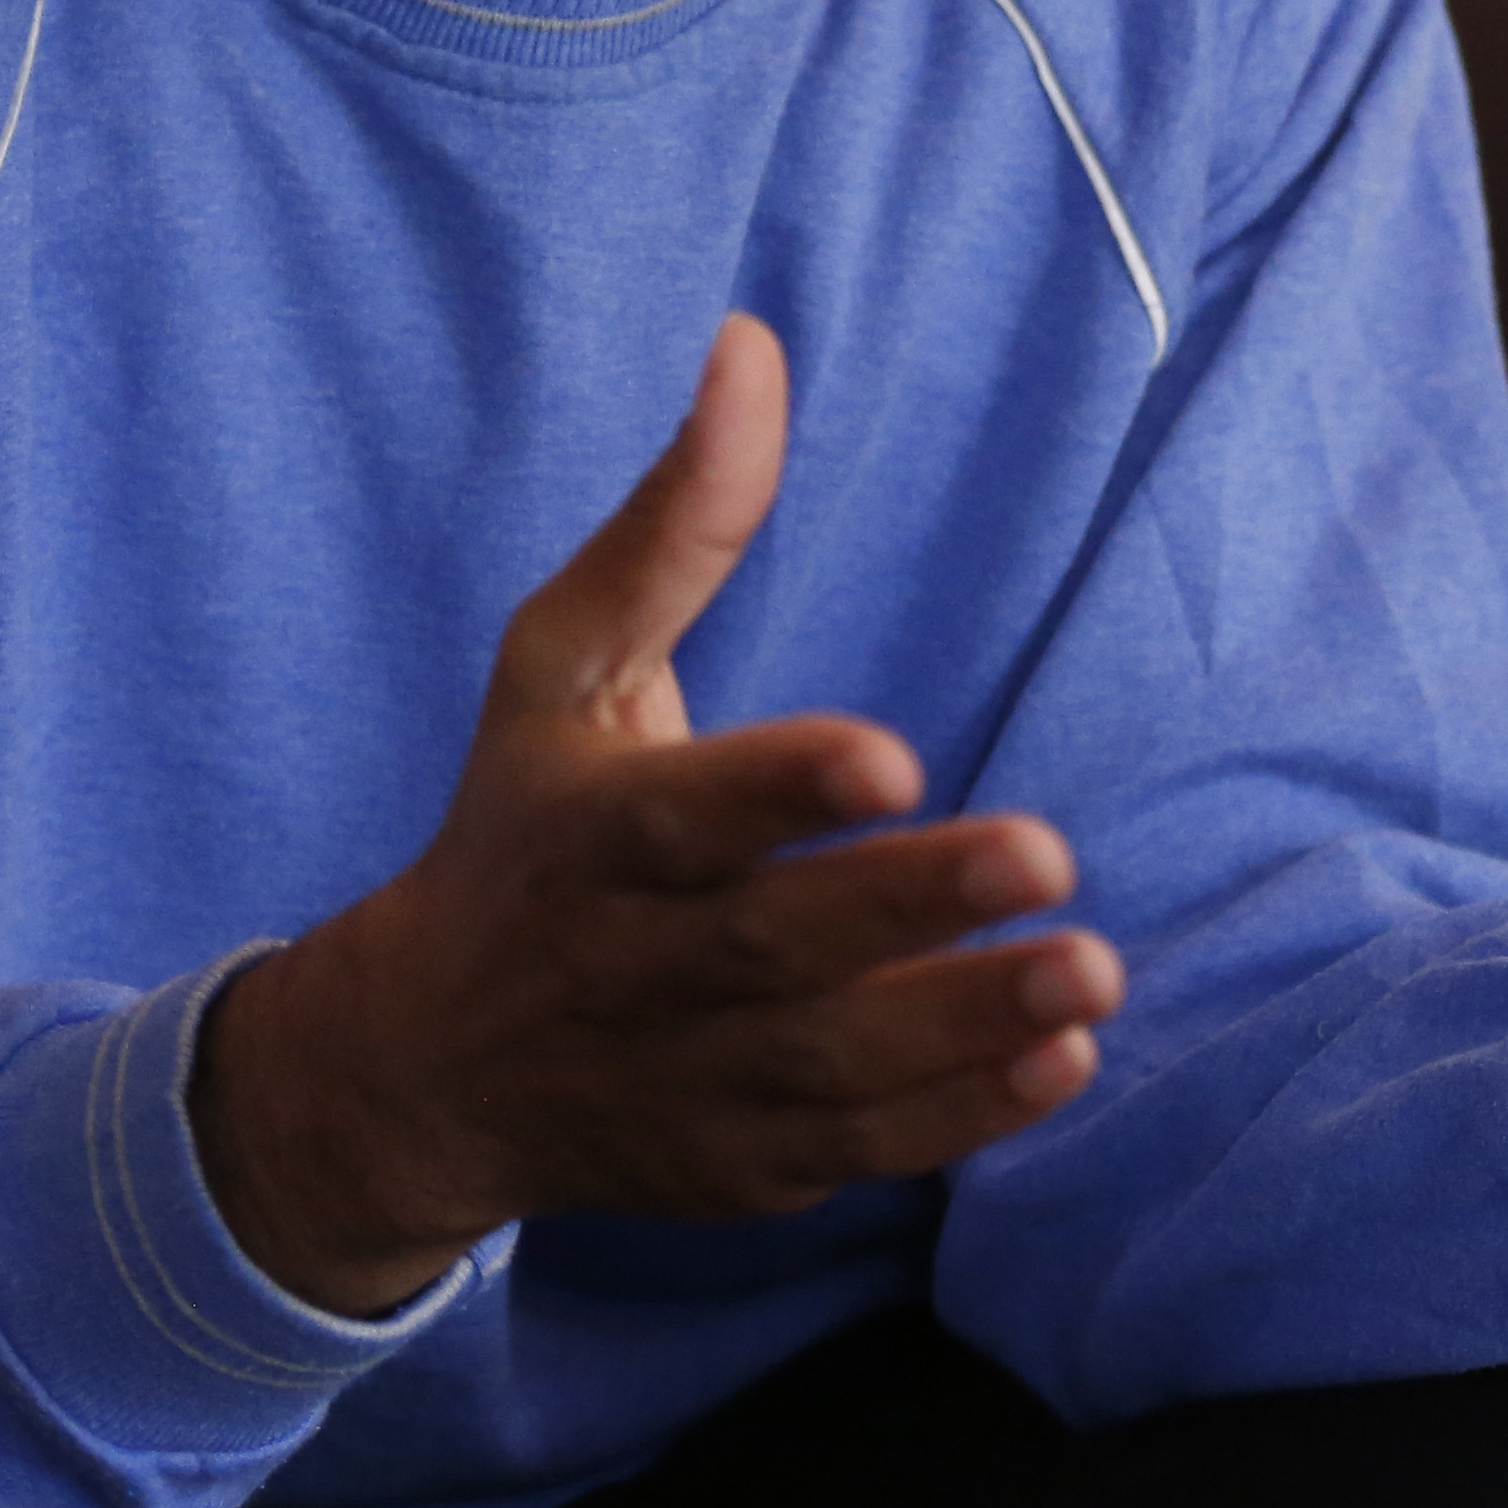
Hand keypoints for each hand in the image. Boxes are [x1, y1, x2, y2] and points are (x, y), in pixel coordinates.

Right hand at [194, 318, 1123, 1311]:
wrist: (417, 1071)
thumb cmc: (518, 832)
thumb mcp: (559, 670)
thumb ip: (677, 525)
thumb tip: (751, 343)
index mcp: (593, 835)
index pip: (688, 815)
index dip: (781, 789)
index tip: (890, 757)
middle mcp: (638, 966)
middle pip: (779, 946)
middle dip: (912, 907)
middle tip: (1050, 856)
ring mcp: (690, 1077)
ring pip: (836, 1064)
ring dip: (967, 1024)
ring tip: (1091, 972)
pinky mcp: (740, 1164)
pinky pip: (858, 1151)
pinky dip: (959, 1121)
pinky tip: (1061, 1063)